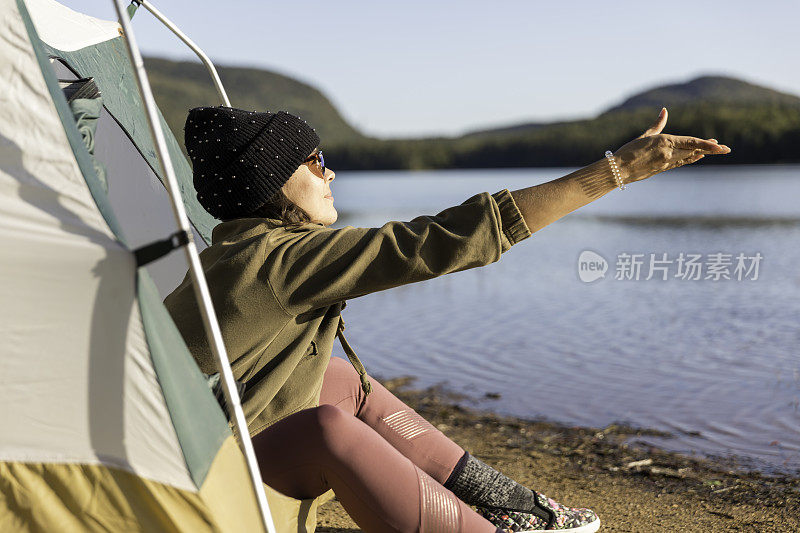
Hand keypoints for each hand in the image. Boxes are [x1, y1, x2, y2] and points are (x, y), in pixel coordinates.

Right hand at [612, 108, 730, 183]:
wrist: (618, 170)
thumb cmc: (628, 151)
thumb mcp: (644, 136)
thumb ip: (657, 124)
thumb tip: (664, 110)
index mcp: (665, 142)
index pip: (691, 142)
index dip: (706, 144)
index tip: (718, 144)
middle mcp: (668, 154)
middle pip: (694, 151)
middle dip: (710, 149)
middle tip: (725, 148)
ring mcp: (667, 163)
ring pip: (689, 157)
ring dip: (702, 153)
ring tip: (716, 150)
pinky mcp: (663, 169)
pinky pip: (681, 163)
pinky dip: (691, 159)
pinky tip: (697, 157)